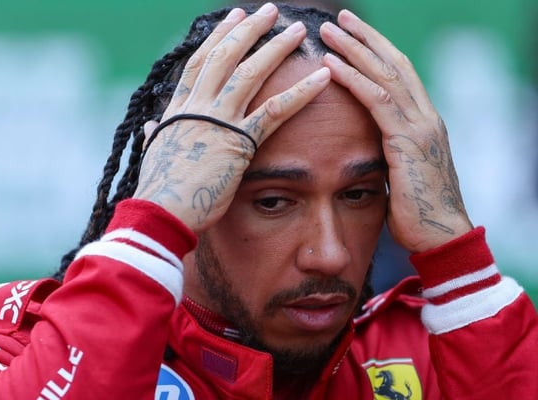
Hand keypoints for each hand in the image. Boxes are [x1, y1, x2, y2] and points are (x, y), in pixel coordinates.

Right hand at [134, 4, 330, 232]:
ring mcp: (219, 121)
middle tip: (269, 11)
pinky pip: (275, 111)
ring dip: (276, 49)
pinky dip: (301, 92)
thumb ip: (156, 133)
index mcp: (178, 108)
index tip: (233, 17)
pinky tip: (322, 78)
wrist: (162, 209)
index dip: (218, 37)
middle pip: (225, 56)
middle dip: (249, 30)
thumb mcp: (154, 152)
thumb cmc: (159, 188)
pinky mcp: (240, 142)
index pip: (200, 62)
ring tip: (297, 31)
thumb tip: (151, 124)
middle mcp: (198, 106)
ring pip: (250, 74)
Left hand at [320, 10, 472, 252]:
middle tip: (341, 18)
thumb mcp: (401, 174)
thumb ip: (388, 153)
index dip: (377, 52)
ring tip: (331, 31)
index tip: (354, 36)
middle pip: (394, 64)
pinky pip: (377, 101)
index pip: (401, 75)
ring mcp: (420, 126)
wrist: (441, 236)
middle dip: (366, 38)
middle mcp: (425, 117)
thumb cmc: (417, 212)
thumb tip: (367, 148)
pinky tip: (333, 65)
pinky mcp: (407, 142)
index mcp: (424, 123)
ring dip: (356, 49)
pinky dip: (354, 79)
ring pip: (385, 74)